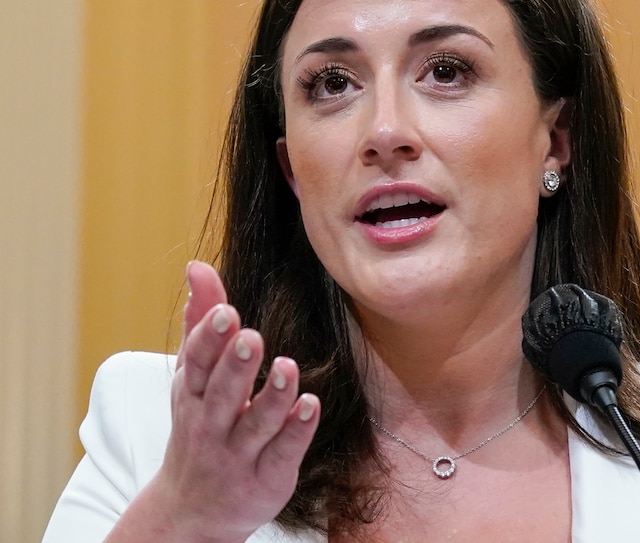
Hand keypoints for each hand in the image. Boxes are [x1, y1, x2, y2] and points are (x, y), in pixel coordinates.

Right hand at [109, 261, 319, 542]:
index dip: (210, 339)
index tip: (227, 311)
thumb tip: (197, 267)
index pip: (197, 364)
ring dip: (272, 396)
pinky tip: (311, 405)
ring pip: (256, 424)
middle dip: (237, 365)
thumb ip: (200, 322)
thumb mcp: (193, 377)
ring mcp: (238, 454)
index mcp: (192, 395)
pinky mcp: (267, 477)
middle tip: (252, 336)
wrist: (192, 509)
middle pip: (224, 393)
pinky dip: (296, 430)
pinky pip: (283, 452)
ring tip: (287, 367)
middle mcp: (210, 425)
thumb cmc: (198, 426)